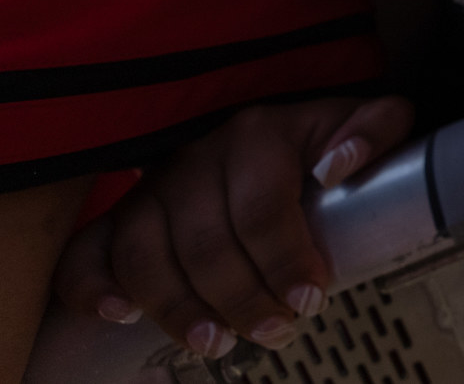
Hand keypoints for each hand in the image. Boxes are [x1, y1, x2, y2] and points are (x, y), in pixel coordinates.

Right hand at [51, 96, 411, 357]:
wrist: (272, 130)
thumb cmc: (321, 139)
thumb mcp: (363, 120)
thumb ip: (376, 129)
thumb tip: (338, 166)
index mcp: (257, 135)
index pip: (261, 208)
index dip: (285, 261)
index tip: (310, 300)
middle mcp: (197, 157)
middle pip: (206, 243)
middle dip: (243, 300)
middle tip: (276, 333)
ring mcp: (153, 187)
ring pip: (146, 255)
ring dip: (178, 308)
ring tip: (215, 343)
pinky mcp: (122, 215)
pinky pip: (88, 251)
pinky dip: (93, 287)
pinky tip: (119, 317)